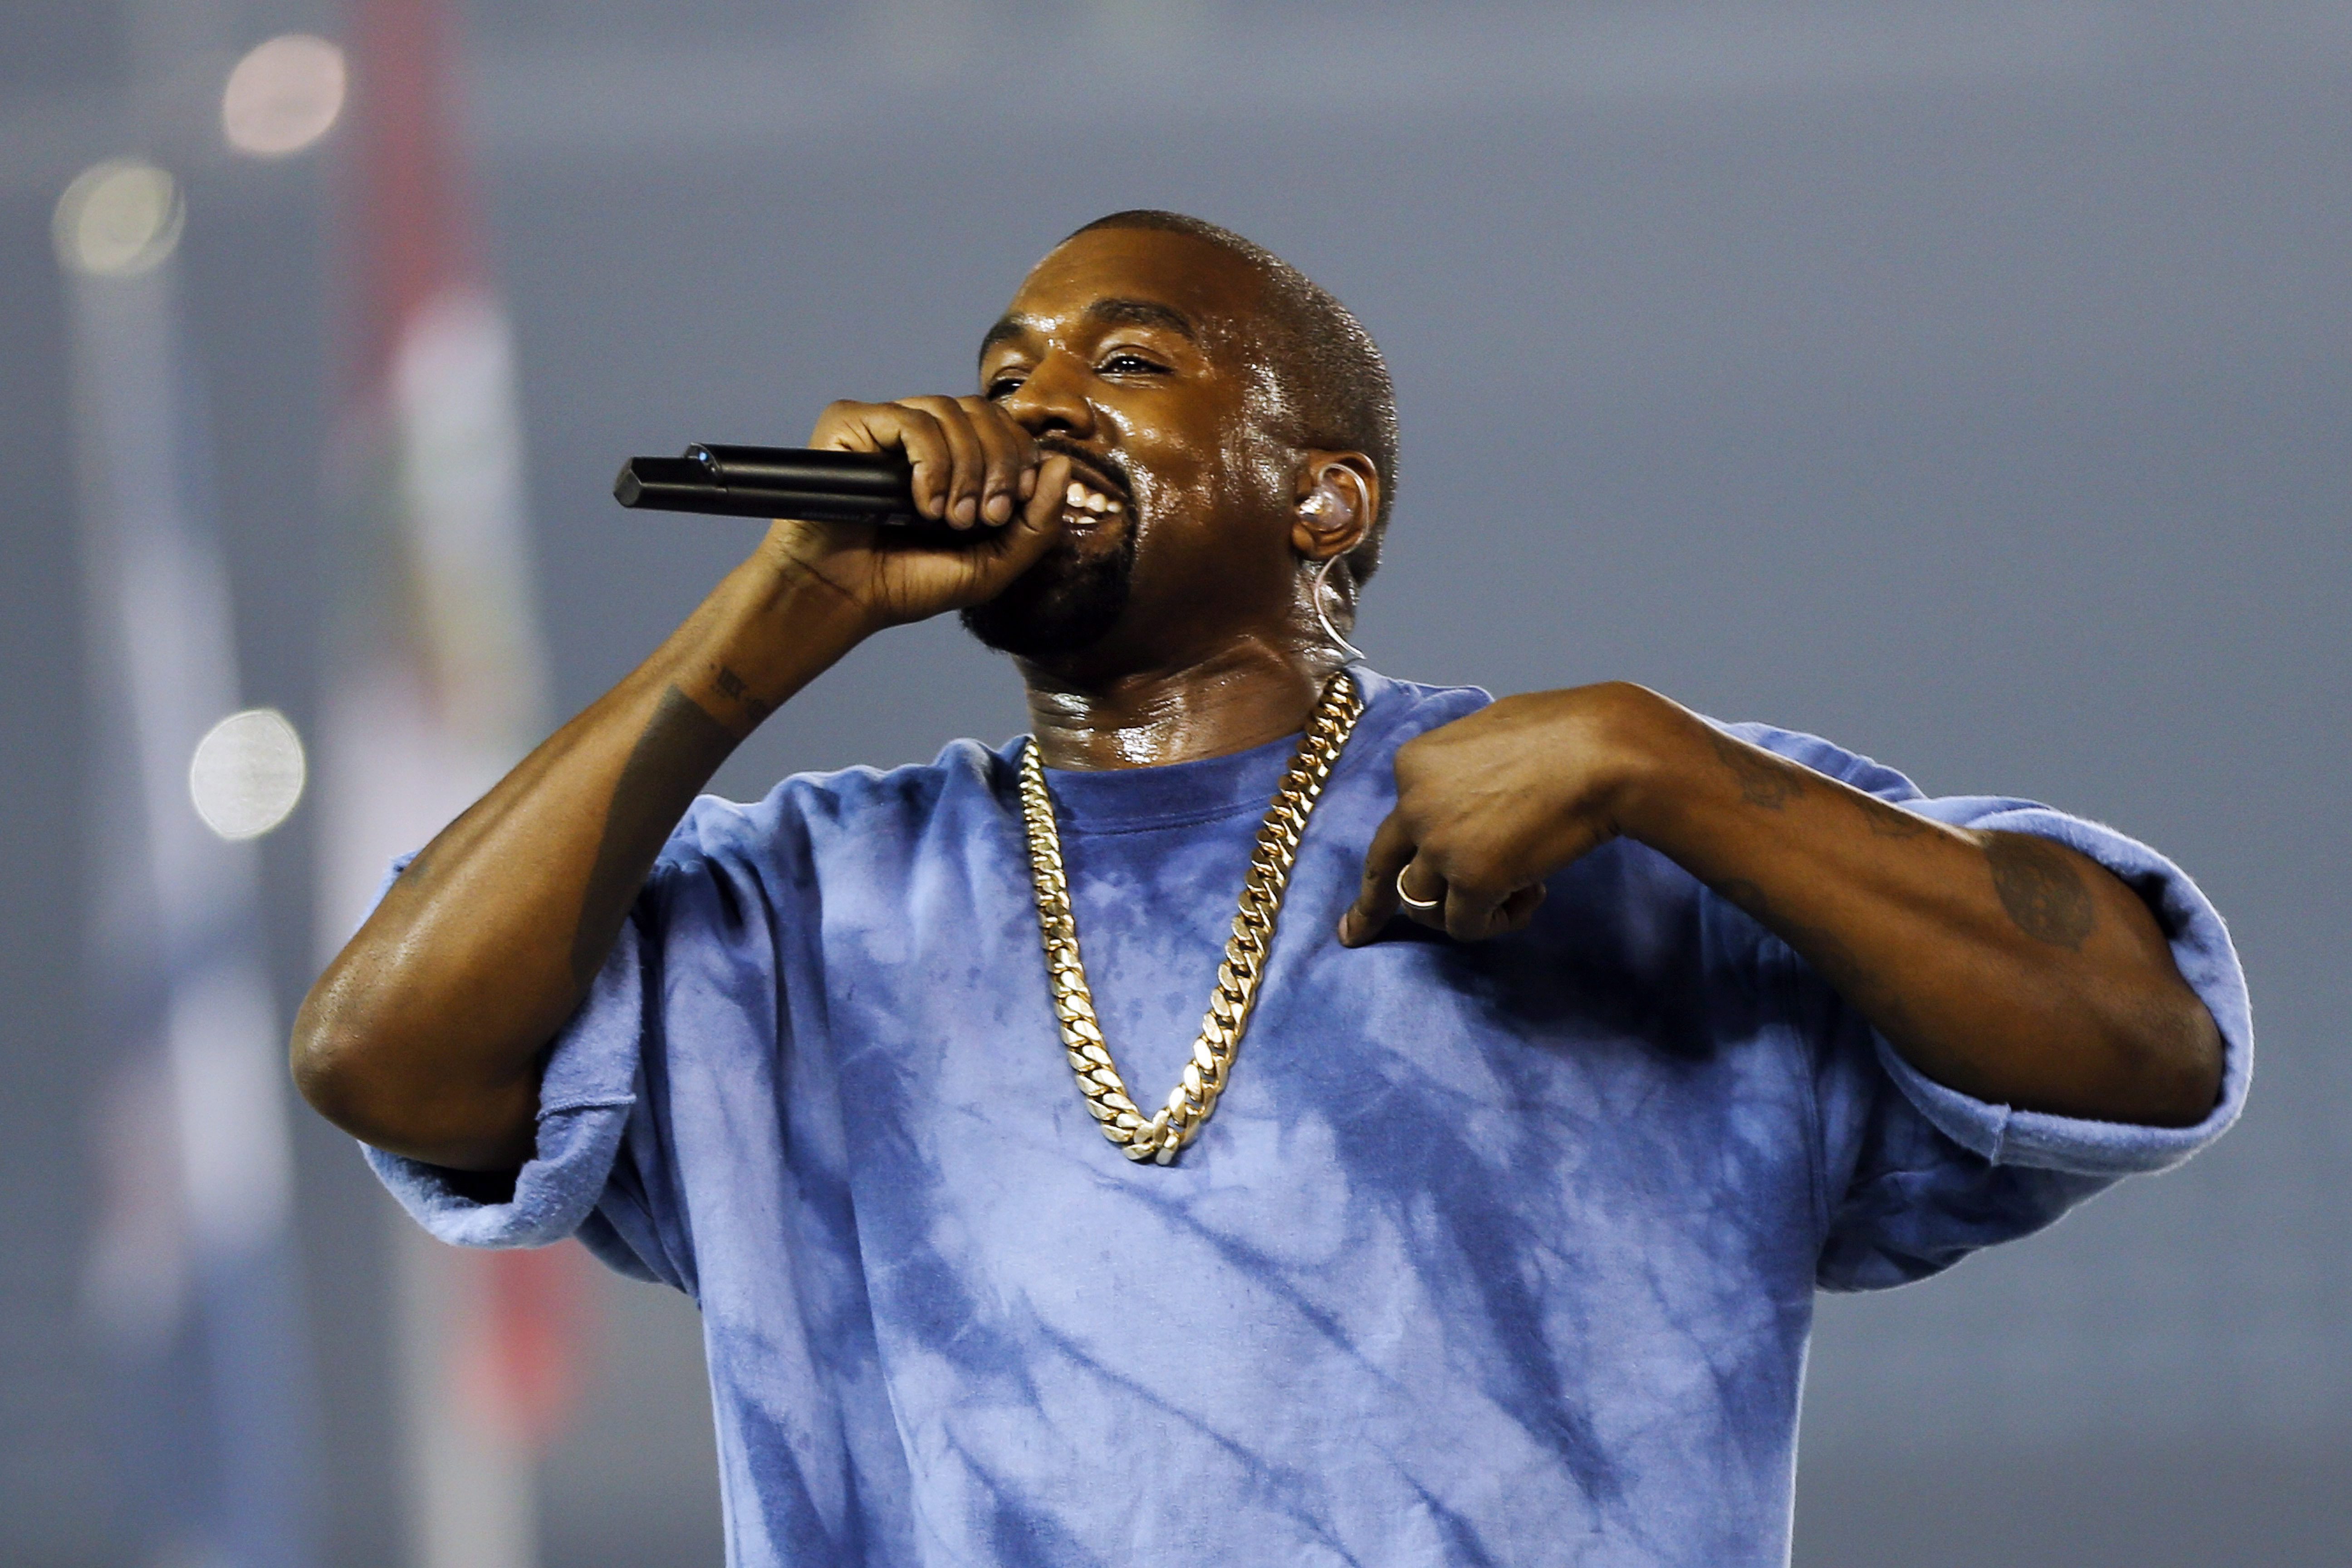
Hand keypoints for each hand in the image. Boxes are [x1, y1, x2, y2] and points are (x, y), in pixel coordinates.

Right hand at [758, 396, 1070, 631]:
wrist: (841, 596)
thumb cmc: (907, 584)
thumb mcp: (990, 566)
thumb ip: (1036, 523)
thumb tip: (1061, 463)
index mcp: (955, 459)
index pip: (1004, 426)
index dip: (1020, 457)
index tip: (1013, 507)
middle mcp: (922, 435)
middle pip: (983, 410)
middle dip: (998, 464)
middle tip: (983, 518)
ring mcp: (886, 425)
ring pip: (950, 409)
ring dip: (965, 469)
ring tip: (949, 518)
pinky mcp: (852, 422)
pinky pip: (911, 419)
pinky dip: (930, 462)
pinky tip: (923, 503)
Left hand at [1338, 683, 1684, 944]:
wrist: (1606, 752)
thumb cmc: (1567, 734)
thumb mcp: (1491, 735)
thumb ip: (1461, 770)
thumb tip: (1467, 796)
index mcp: (1413, 764)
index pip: (1396, 821)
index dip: (1406, 849)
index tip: (1384, 876)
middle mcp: (1413, 804)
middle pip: (1382, 866)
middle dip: (1369, 905)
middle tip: (1356, 932)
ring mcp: (1438, 844)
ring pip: (1422, 903)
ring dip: (1464, 907)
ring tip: (1517, 890)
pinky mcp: (1471, 880)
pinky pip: (1465, 927)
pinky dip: (1499, 921)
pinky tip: (1533, 895)